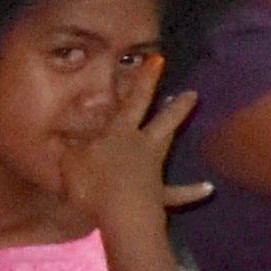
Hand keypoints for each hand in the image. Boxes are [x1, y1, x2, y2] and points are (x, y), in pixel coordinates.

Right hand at [56, 72, 193, 240]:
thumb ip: (68, 145)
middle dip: (176, 106)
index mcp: (119, 135)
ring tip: (194, 131)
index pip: (132, 102)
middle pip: (162, 121)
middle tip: (193, 93)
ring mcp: (153, 169)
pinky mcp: (157, 194)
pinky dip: (192, 192)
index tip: (159, 60)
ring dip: (179, 133)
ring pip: (169, 145)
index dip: (143, 81)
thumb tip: (62, 130)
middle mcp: (141, 146)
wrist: (118, 211)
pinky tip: (208, 188)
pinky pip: (177, 193)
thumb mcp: (69, 161)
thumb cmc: (91, 183)